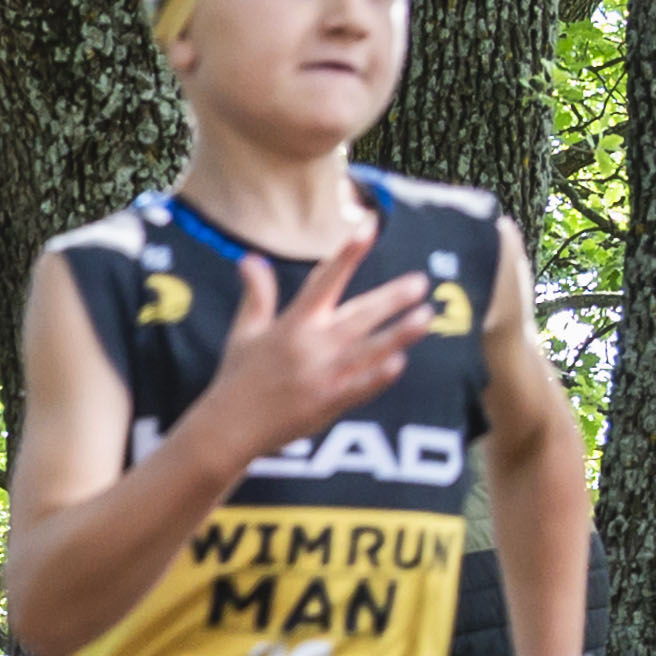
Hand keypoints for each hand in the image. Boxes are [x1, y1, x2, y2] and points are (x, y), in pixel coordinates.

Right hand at [200, 216, 435, 469]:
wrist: (229, 428)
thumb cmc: (238, 377)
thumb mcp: (245, 332)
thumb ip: (257, 294)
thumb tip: (250, 259)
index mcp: (292, 324)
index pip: (325, 280)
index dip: (347, 253)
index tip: (368, 227)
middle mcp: (310, 346)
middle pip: (358, 315)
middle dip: (391, 298)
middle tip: (420, 282)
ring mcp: (322, 375)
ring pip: (369, 349)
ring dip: (399, 333)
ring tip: (426, 317)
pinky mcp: (329, 403)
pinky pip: (362, 386)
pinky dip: (380, 375)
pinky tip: (400, 362)